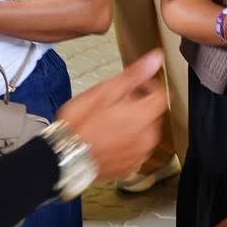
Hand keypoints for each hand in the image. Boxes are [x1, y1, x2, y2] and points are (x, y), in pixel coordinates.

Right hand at [57, 52, 165, 181]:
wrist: (64, 157)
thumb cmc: (80, 125)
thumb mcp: (105, 91)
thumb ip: (134, 75)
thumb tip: (155, 59)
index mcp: (144, 116)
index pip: (162, 95)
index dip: (149, 85)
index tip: (135, 85)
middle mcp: (147, 138)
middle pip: (152, 114)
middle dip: (138, 105)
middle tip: (114, 103)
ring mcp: (139, 155)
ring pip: (144, 132)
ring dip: (132, 124)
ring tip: (108, 122)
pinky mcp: (130, 167)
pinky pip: (134, 150)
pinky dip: (126, 143)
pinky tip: (108, 139)